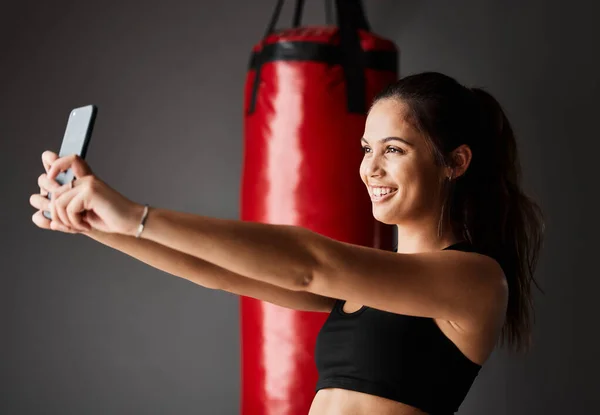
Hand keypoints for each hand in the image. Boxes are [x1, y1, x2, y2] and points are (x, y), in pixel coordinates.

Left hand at [30, 151, 144, 235]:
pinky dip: (75, 222)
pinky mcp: (90, 191)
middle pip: (55, 193)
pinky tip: (87, 225)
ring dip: (67, 220)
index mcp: (85, 182)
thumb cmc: (110, 219)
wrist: (131, 222)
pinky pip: (69, 208)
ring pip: (59, 202)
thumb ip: (63, 213)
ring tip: (81, 226)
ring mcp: (88, 184)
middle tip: (73, 226)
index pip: (67, 162)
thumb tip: (37, 217)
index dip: (54, 165)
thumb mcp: (82, 216)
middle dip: (57, 215)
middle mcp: (86, 179)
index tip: (48, 177)